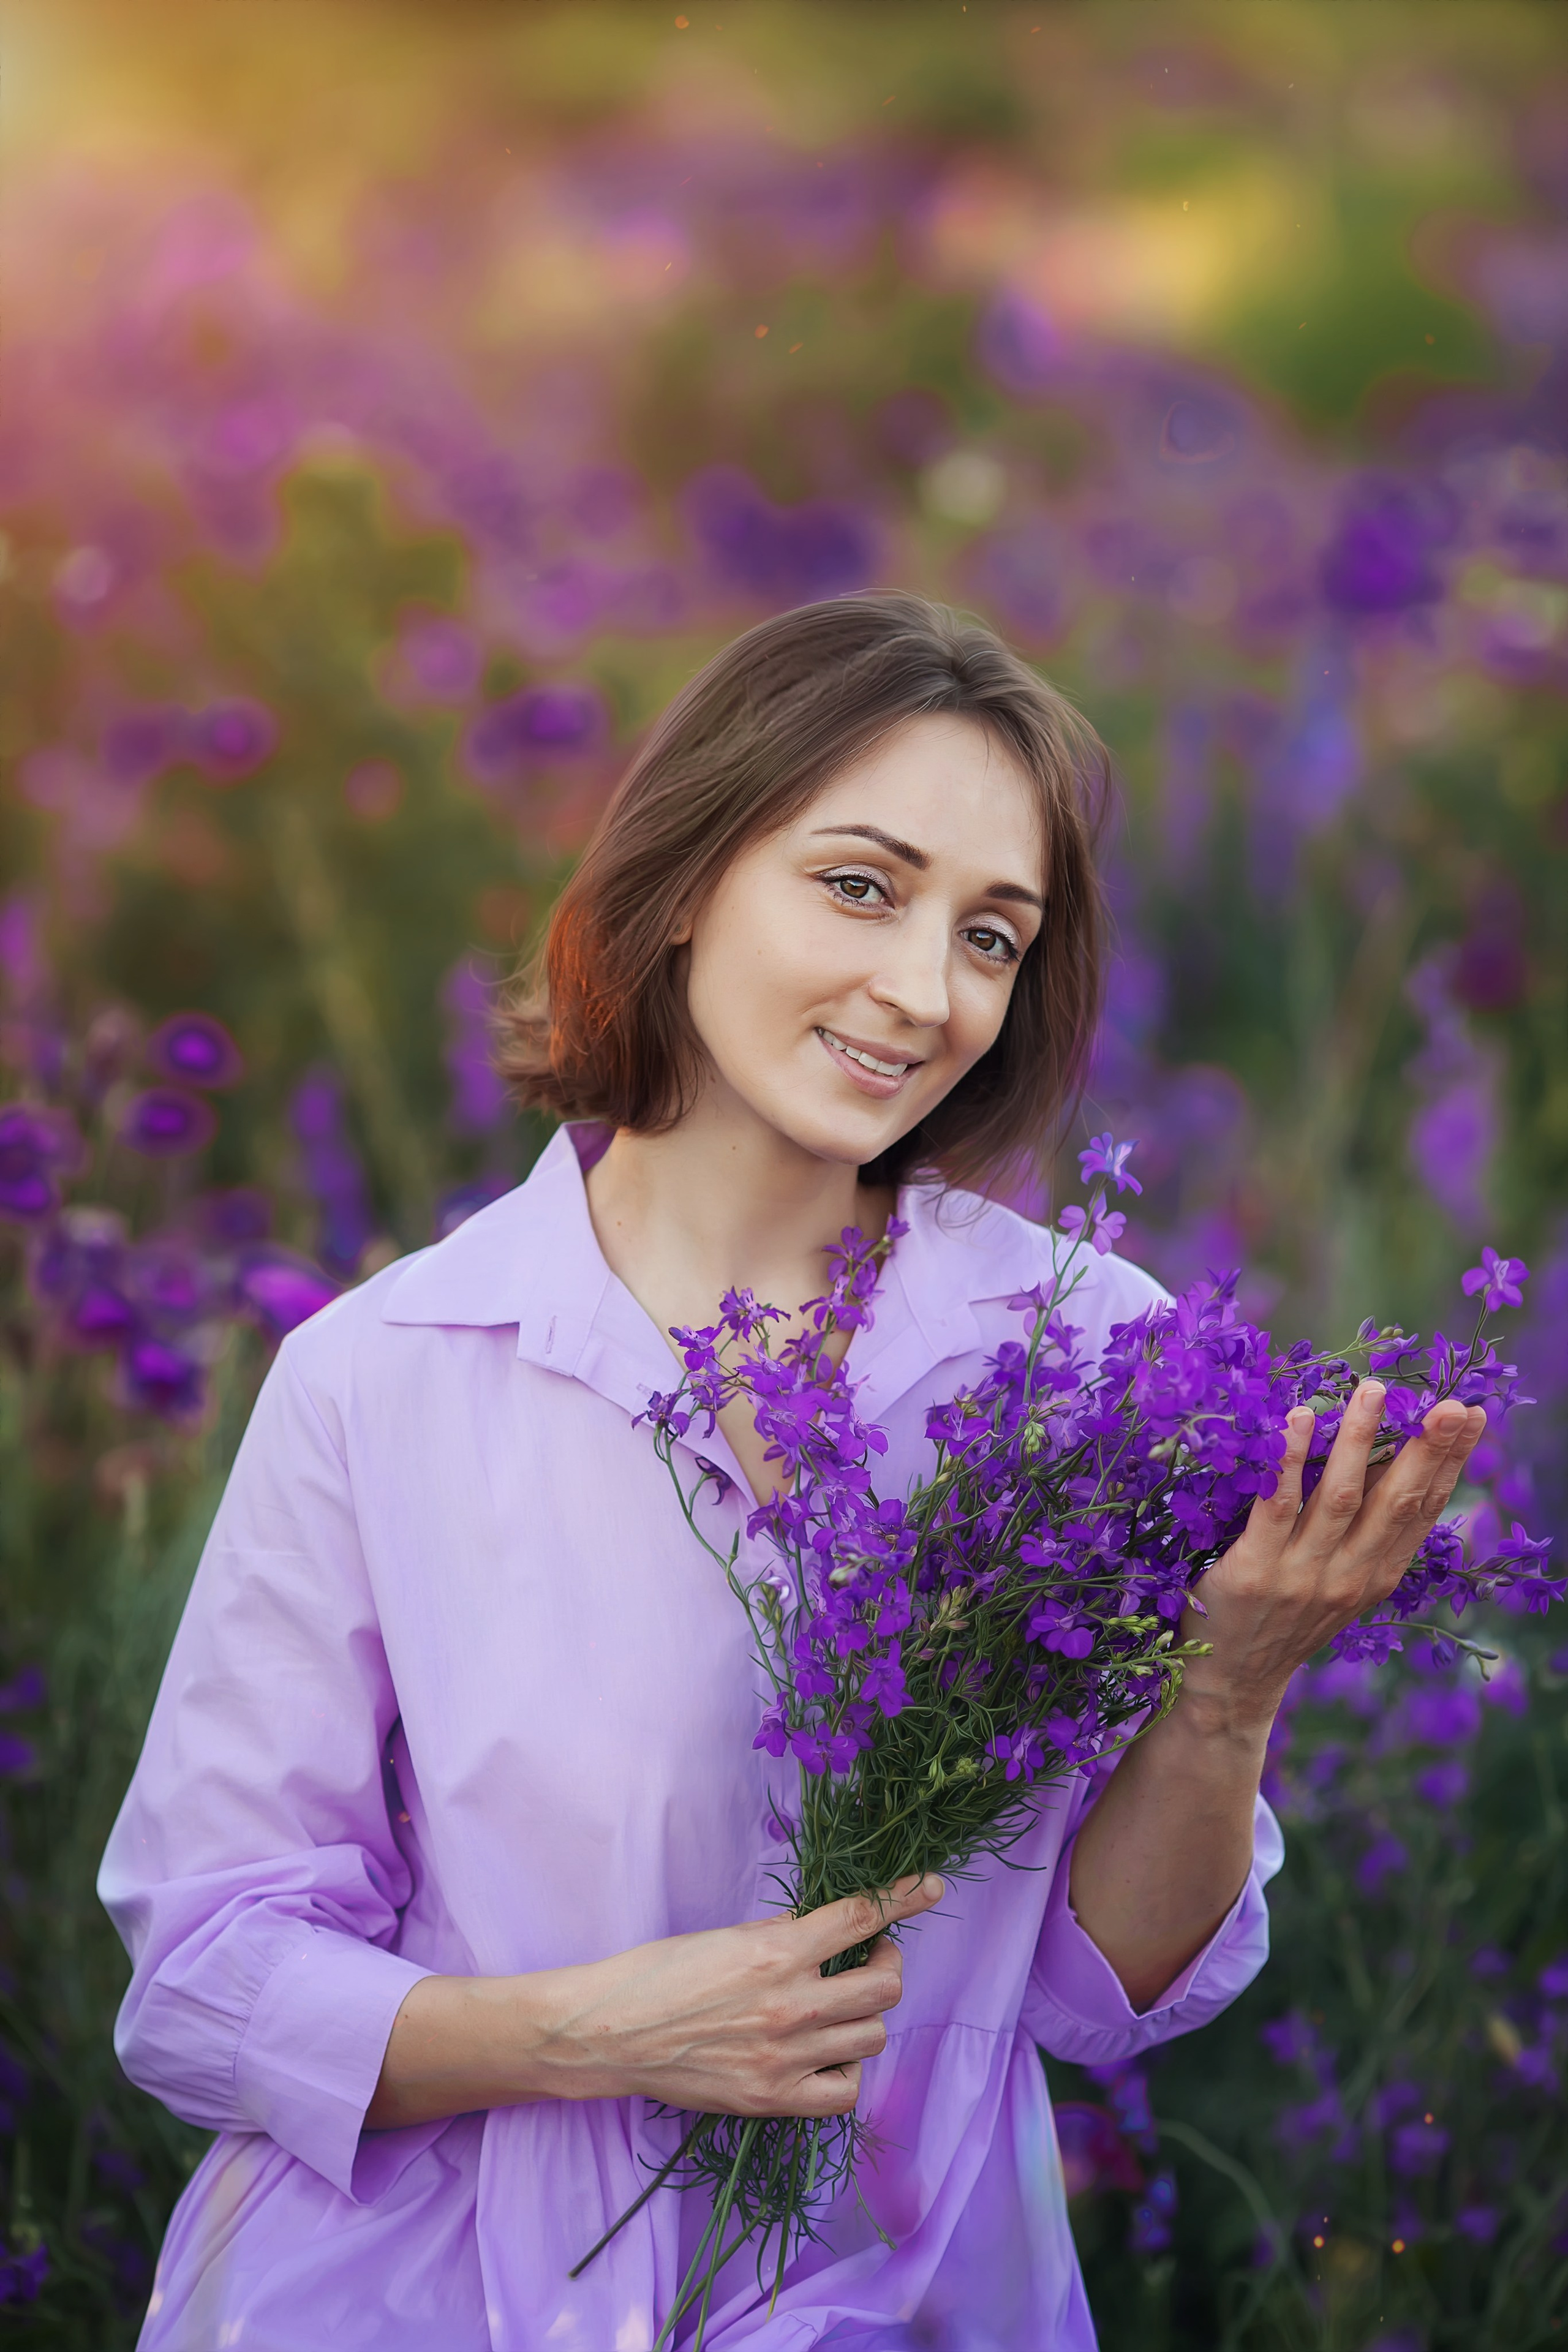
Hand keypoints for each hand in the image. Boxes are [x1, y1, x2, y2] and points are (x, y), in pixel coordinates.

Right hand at [531, 1874, 940, 2118]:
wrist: (611, 2035)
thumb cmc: (658, 1974)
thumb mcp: (724, 1936)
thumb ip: (780, 1937)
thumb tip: (819, 1935)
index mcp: (777, 1952)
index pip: (861, 1917)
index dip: (904, 1898)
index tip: (930, 1886)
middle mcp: (792, 2004)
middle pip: (885, 1984)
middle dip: (887, 1963)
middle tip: (869, 1956)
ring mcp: (787, 2058)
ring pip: (873, 2035)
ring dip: (866, 2014)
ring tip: (842, 2006)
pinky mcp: (773, 2099)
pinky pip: (845, 2090)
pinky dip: (846, 2070)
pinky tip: (828, 2054)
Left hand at [1176, 1383, 1486, 1729]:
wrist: (1230, 1682)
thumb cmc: (1284, 1618)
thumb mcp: (1340, 1583)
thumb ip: (1361, 1532)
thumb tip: (1381, 1455)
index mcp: (1376, 1575)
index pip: (1422, 1510)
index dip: (1450, 1462)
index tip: (1473, 1414)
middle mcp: (1348, 1575)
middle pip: (1394, 1501)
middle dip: (1425, 1449)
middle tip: (1450, 1403)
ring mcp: (1302, 1574)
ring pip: (1339, 1496)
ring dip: (1358, 1439)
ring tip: (1374, 1391)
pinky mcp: (1254, 1571)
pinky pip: (1275, 1506)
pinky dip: (1288, 1461)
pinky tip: (1299, 1419)